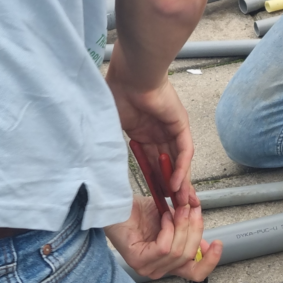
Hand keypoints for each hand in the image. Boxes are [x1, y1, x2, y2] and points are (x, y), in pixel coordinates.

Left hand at [105, 195, 222, 280]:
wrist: (119, 205)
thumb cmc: (142, 212)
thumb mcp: (175, 220)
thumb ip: (190, 231)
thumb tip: (206, 242)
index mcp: (171, 263)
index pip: (196, 273)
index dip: (211, 261)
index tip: (218, 243)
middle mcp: (160, 269)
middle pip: (190, 256)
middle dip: (194, 229)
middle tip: (191, 209)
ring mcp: (148, 267)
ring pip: (178, 252)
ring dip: (181, 226)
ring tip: (177, 209)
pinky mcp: (138, 261)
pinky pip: (164, 248)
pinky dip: (168, 229)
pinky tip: (163, 217)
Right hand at [106, 61, 196, 207]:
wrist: (130, 74)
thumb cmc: (116, 92)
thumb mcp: (110, 126)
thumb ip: (109, 145)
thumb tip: (98, 163)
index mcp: (143, 131)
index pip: (151, 161)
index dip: (154, 180)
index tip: (154, 199)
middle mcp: (160, 132)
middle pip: (167, 165)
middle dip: (169, 187)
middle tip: (173, 208)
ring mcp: (172, 128)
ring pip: (178, 161)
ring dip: (179, 182)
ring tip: (179, 203)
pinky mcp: (181, 125)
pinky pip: (184, 151)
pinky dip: (181, 168)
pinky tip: (177, 185)